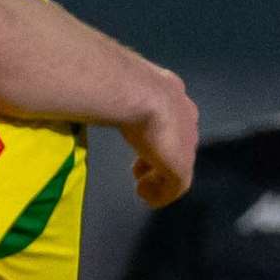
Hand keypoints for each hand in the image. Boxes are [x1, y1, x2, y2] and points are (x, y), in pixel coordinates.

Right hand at [119, 69, 197, 207]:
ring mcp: (186, 143)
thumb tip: (92, 85)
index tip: (139, 141)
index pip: (171, 116)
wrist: (141, 94)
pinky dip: (159, 194)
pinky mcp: (181, 166)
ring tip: (141, 185)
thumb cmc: (122, 84)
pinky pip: (174, 187)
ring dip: (159, 177)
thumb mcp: (122, 84)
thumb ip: (117, 90)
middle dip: (160, 156)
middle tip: (139, 167)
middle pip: (178, 141)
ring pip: (177, 165)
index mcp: (173, 93)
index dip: (155, 131)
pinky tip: (143, 195)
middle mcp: (186, 118)